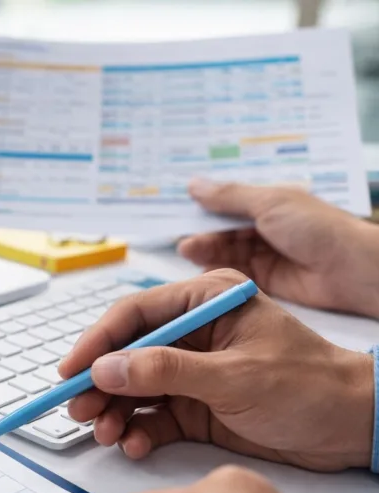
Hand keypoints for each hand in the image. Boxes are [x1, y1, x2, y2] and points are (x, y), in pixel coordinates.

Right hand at [59, 269, 373, 470]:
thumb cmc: (308, 387)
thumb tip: (105, 369)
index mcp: (206, 302)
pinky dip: (137, 431)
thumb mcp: (234, 377)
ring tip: (104, 433)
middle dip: (99, 384)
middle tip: (78, 411)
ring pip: (133, 388)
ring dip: (114, 411)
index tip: (69, 370)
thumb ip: (166, 371)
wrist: (351, 429)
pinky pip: (152, 417)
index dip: (97, 342)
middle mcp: (193, 333)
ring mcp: (191, 371)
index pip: (135, 314)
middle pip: (126, 354)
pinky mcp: (195, 406)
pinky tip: (134, 445)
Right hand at [182, 179, 378, 318]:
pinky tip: (199, 265)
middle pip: (222, 227)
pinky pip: (231, 271)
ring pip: (224, 249)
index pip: (227, 200)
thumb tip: (193, 185)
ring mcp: (263, 253)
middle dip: (199, 228)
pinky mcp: (262, 278)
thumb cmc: (316, 228)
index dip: (201, 202)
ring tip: (185, 249)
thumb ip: (229, 197)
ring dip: (205, 248)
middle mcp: (264, 226)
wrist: (350, 270)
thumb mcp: (269, 203)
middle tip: (174, 231)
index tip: (173, 203)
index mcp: (269, 202)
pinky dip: (214, 268)